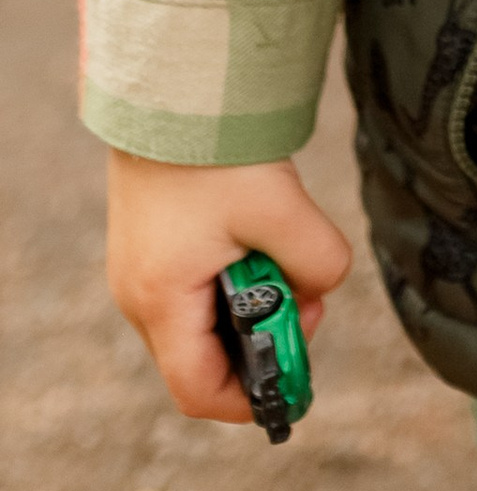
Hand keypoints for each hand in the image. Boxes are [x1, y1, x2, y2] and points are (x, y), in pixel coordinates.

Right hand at [105, 149, 350, 423]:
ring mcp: (139, 274)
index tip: (298, 376)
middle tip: (304, 296)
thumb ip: (318, 262)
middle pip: (203, 360)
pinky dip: (234, 281)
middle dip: (261, 342)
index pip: (198, 391)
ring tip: (284, 252)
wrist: (170, 92)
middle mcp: (139, 297)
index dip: (253, 398)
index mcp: (161, 300)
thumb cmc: (215, 154)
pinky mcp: (151, 250)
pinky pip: (194, 292)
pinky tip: (261, 238)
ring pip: (202, 325)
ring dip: (251, 305)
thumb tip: (322, 291)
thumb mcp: (282, 209)